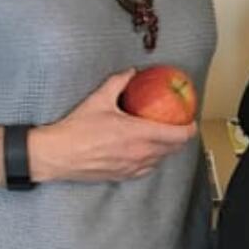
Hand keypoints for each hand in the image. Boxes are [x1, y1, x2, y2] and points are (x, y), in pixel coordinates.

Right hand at [30, 71, 197, 183]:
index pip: (178, 136)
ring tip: (162, 137)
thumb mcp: (99, 100)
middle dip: (179, 137)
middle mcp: (141, 154)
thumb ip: (118, 83)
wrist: (57, 155)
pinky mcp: (124, 176)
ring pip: (161, 160)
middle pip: (174, 149)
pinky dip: (152, 159)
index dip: (189, 128)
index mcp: (139, 134)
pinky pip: (147, 169)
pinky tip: (144, 151)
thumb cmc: (76, 129)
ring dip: (166, 149)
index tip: (191, 121)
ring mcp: (134, 167)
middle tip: (177, 125)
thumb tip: (130, 72)